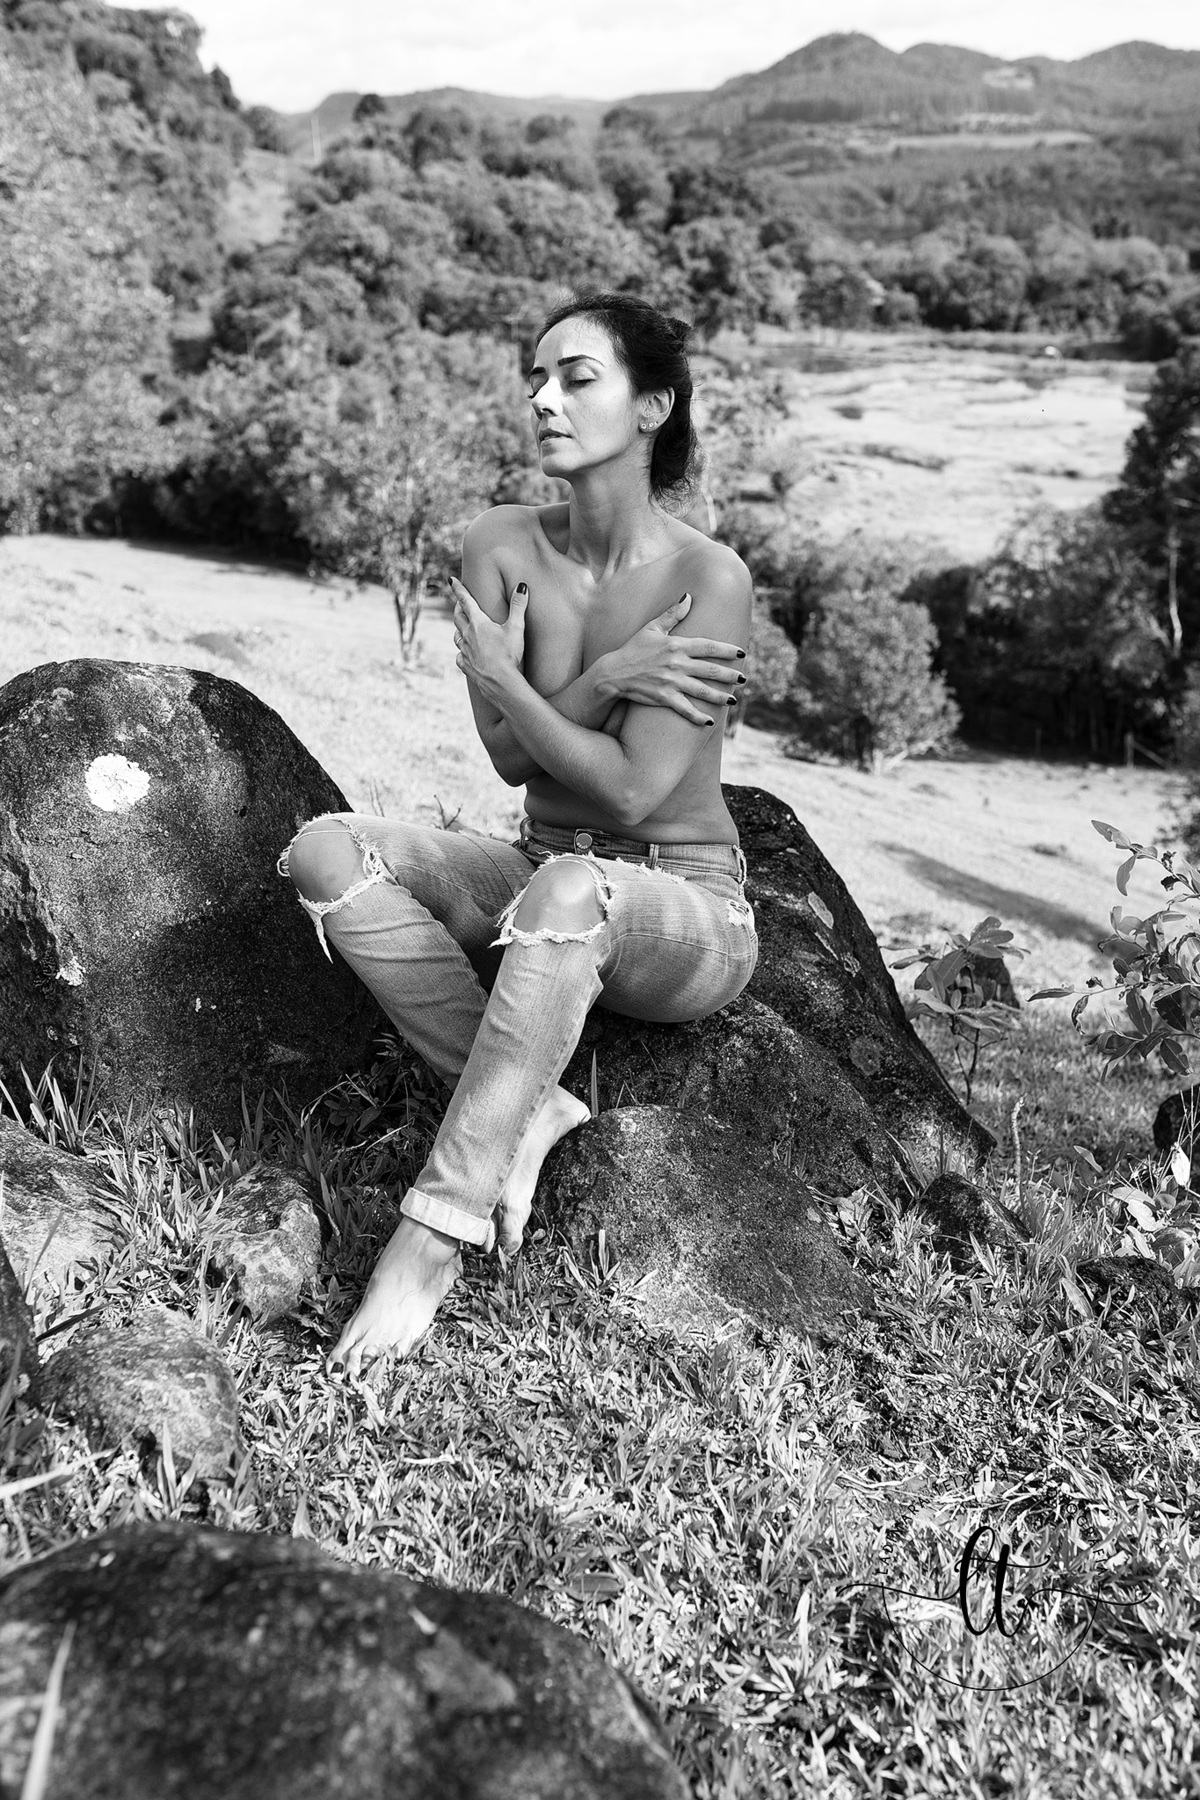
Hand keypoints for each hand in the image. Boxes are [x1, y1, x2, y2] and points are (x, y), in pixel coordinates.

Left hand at [449, 574, 527, 702]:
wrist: (500, 683)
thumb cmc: (509, 655)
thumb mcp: (516, 628)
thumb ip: (518, 606)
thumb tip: (521, 586)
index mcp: (478, 623)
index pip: (465, 601)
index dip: (458, 588)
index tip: (451, 579)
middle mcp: (467, 635)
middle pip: (457, 617)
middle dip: (458, 608)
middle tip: (460, 603)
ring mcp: (464, 651)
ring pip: (457, 636)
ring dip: (459, 629)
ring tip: (463, 627)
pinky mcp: (465, 666)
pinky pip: (459, 656)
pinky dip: (461, 651)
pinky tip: (465, 653)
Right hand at [601, 593, 745, 726]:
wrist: (613, 673)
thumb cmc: (632, 649)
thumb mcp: (651, 628)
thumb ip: (672, 614)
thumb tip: (688, 596)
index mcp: (676, 645)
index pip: (708, 647)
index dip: (727, 650)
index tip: (742, 654)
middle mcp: (676, 663)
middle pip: (710, 670)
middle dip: (729, 675)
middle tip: (744, 679)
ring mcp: (670, 681)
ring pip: (702, 690)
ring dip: (720, 696)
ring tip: (733, 699)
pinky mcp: (663, 697)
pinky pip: (685, 708)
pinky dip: (697, 716)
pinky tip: (709, 721)